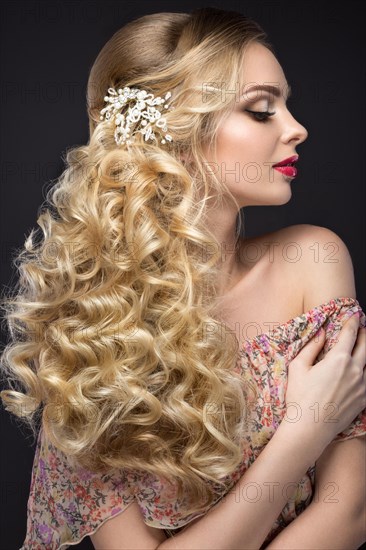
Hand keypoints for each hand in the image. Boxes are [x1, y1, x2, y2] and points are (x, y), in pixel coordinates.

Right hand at [285, 313, 365, 447]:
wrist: (310, 428)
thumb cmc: (300, 397)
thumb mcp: (298, 368)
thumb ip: (311, 348)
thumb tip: (321, 334)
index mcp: (338, 359)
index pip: (349, 334)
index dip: (352, 322)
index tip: (353, 315)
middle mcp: (354, 370)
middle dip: (364, 334)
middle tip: (362, 328)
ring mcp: (362, 386)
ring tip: (363, 349)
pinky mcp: (364, 400)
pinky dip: (365, 372)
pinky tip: (361, 371)